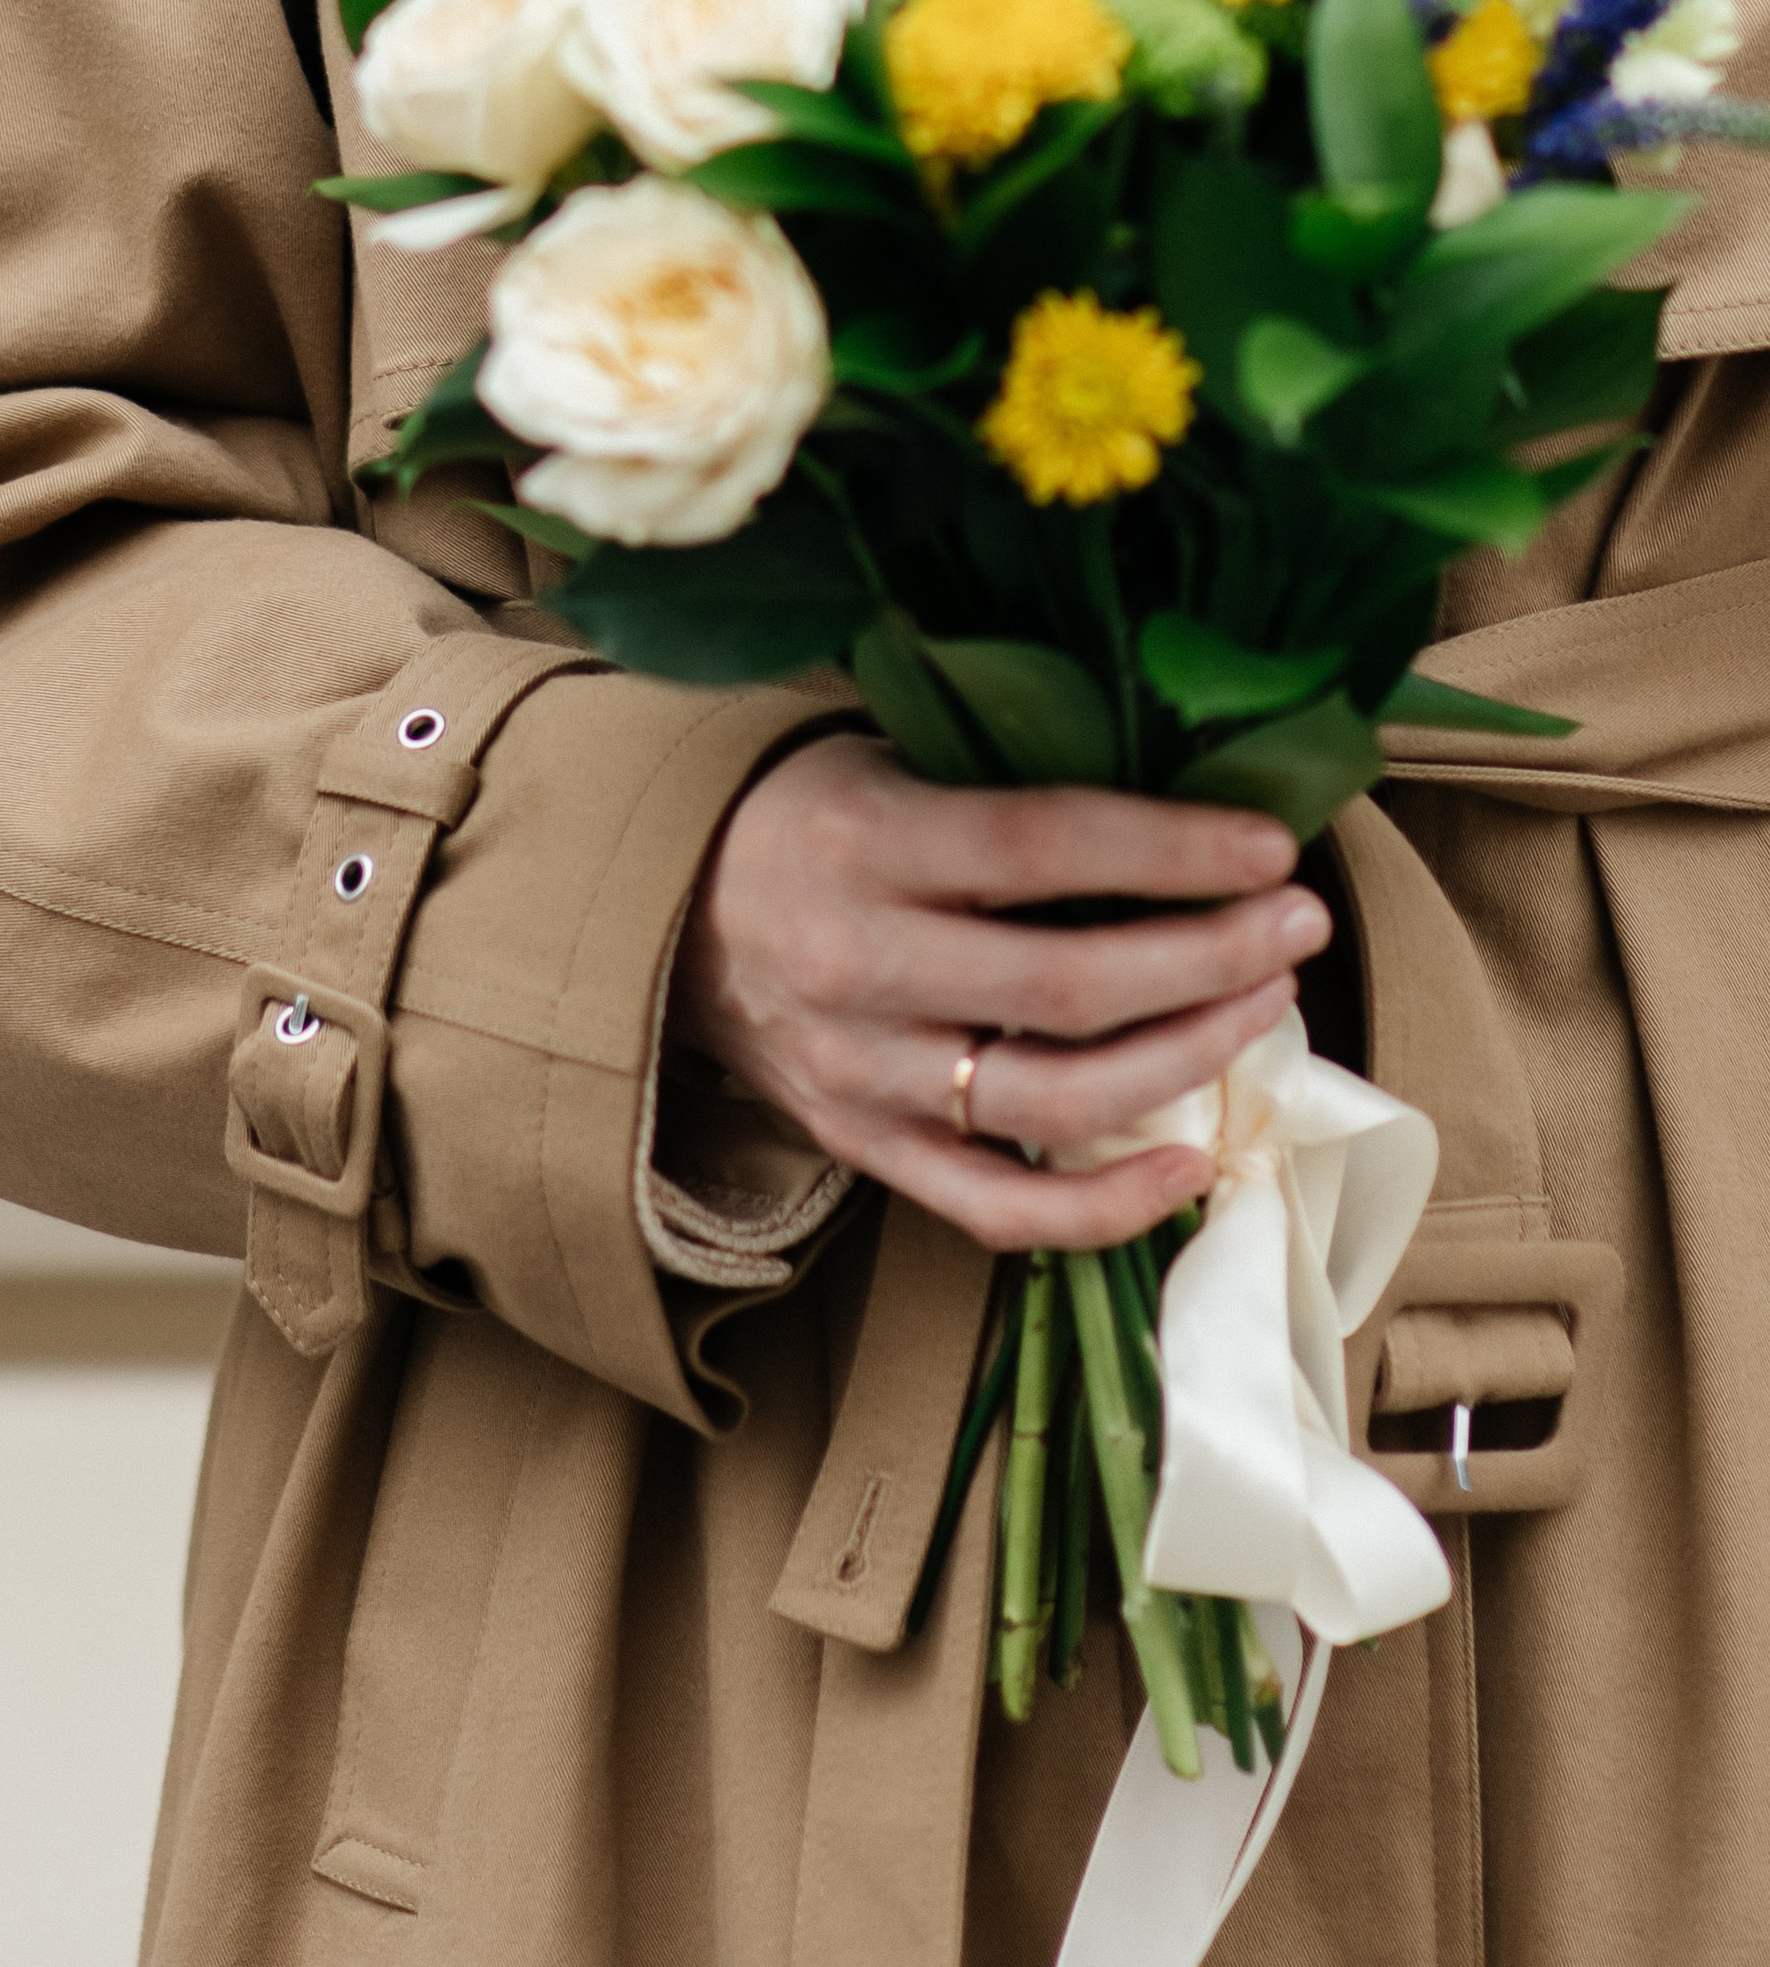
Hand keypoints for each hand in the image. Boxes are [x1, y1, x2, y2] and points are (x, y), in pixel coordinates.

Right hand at [669, 736, 1331, 1252]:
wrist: (669, 912)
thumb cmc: (811, 819)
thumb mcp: (886, 757)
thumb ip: (1009, 784)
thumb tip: (1192, 795)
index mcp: (864, 843)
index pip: (1041, 845)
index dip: (1171, 849)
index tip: (1271, 845)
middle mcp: (857, 964)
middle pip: (1068, 986)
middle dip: (1210, 958)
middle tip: (1298, 923)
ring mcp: (859, 1073)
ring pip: (1053, 1101)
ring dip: (1186, 1061)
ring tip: (1264, 1006)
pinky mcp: (862, 1147)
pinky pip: (997, 1209)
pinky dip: (1104, 1206)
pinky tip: (1192, 1161)